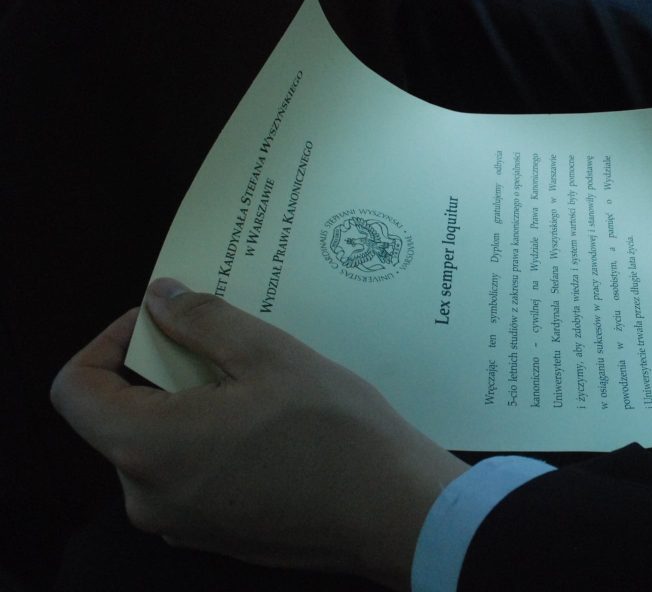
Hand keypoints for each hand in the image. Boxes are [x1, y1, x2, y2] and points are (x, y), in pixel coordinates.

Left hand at [50, 278, 467, 590]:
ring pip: (158, 447)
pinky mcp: (216, 536)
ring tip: (252, 382)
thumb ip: (201, 321)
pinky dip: (208, 442)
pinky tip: (267, 427)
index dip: (107, 341)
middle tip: (222, 344)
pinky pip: (188, 477)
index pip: (75, 389)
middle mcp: (148, 497)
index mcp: (146, 448)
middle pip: (119, 417)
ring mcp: (181, 525)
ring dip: (188, 405)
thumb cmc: (333, 429)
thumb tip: (158, 297)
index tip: (162, 323)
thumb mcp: (269, 354)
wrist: (394, 511)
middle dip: (159, 371)